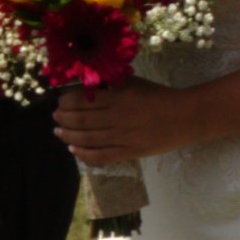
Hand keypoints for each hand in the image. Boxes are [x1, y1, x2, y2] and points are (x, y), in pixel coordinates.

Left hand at [56, 80, 200, 164]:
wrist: (185, 117)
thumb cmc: (159, 96)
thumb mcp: (133, 83)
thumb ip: (111, 84)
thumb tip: (87, 86)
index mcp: (117, 97)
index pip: (82, 100)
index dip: (66, 101)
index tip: (60, 101)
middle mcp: (116, 118)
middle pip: (80, 120)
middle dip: (63, 118)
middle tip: (55, 116)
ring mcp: (121, 137)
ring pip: (86, 139)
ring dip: (68, 136)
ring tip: (58, 132)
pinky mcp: (128, 152)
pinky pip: (101, 156)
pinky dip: (84, 154)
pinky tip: (74, 151)